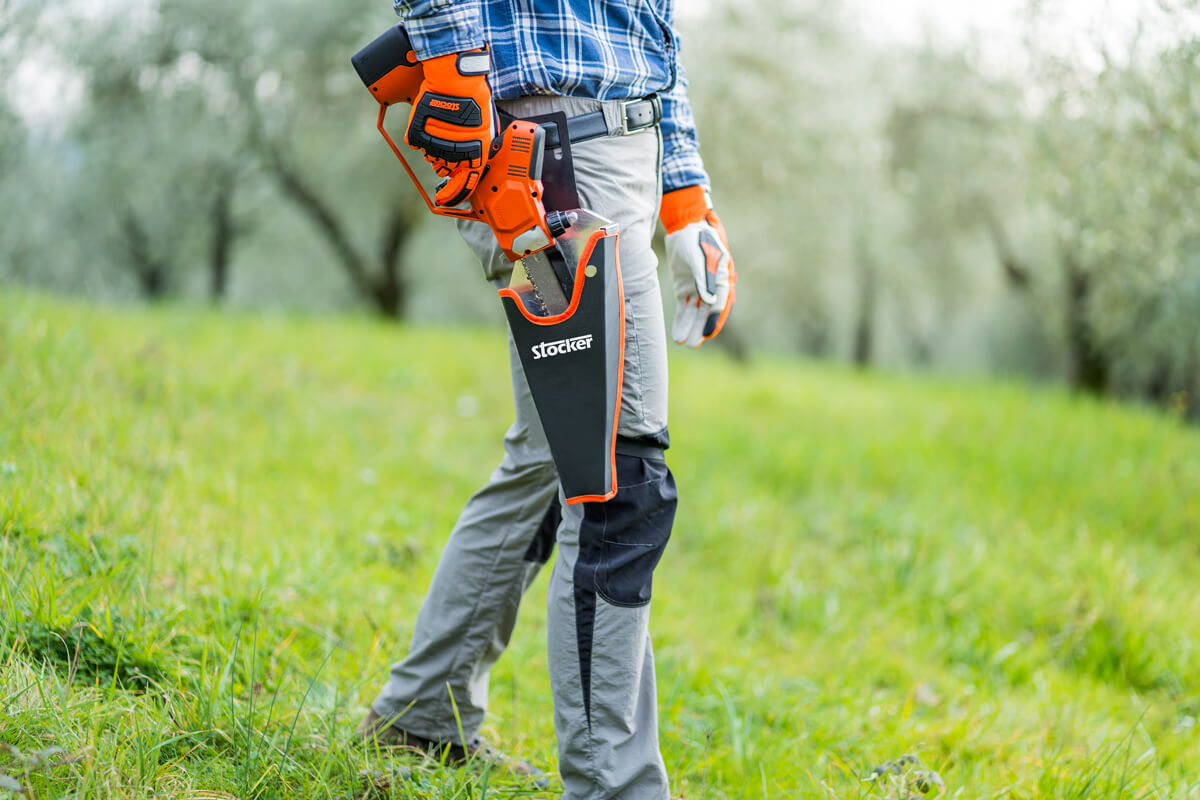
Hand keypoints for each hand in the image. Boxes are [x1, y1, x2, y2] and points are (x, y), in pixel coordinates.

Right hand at [405, 48, 492, 206]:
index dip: (456, 193)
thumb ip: (478, 146)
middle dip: (446, 164)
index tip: (446, 199)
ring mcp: (435, 142)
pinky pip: (418, 143)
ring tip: (441, 129)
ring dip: (435, 149)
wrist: (454, 77)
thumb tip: (472, 163)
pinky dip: (423, 136)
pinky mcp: (419, 133)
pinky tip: (431, 123)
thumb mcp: (485, 125)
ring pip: (432, 156)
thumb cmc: (473, 96)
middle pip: (447, 168)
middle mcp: (455, 151)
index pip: (466, 182)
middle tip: (447, 150)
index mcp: (475, 152)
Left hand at [660, 186, 735, 346]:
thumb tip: (708, 301)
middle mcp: (711, 286)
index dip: (714, 319)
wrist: (684, 225)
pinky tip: (677, 333)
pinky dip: (681, 320)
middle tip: (693, 344)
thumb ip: (703, 278)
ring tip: (683, 342)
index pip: (720, 303)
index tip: (708, 334)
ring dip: (689, 326)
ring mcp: (698, 288)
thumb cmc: (695, 237)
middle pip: (706, 312)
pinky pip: (684, 307)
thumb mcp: (699, 256)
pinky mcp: (685, 287)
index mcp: (721, 278)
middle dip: (699, 328)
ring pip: (695, 312)